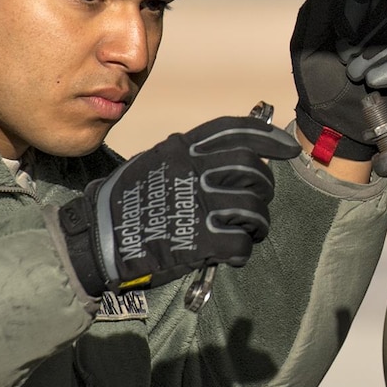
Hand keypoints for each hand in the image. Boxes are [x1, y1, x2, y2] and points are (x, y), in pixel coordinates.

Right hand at [58, 116, 302, 294]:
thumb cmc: (124, 202)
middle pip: (253, 172)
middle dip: (264, 189)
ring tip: (247, 232)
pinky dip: (242, 250)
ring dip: (257, 224)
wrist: (97, 238)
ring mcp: (199, 205)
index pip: (236, 132)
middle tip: (257, 202)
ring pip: (254, 209)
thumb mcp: (153, 163)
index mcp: (183, 150)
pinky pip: (241, 243)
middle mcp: (195, 171)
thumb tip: (226, 162)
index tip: (288, 149)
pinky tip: (231, 254)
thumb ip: (188, 158)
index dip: (268, 138)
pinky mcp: (200, 240)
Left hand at [291, 0, 386, 160]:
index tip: (340, 35)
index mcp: (350, 5)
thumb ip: (313, 13)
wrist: (340, 120)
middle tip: (348, 65)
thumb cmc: (319, 83)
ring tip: (363, 78)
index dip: (351, 6)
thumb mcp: (305, 48)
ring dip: (380, 57)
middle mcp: (381, 13)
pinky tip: (382, 83)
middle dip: (364, 40)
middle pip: (383, 6)